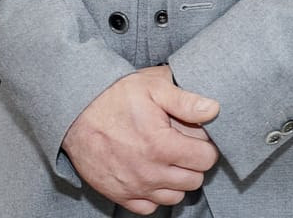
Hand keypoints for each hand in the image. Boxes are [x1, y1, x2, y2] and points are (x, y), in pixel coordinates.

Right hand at [62, 66, 219, 213]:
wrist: (78, 113)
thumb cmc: (118, 96)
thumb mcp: (155, 87)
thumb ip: (187, 101)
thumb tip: (214, 109)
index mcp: (162, 146)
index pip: (206, 160)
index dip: (208, 146)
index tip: (199, 137)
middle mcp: (149, 172)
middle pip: (194, 180)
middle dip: (195, 163)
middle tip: (185, 145)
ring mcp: (133, 187)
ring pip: (174, 197)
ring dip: (178, 180)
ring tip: (170, 158)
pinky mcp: (118, 195)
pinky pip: (149, 208)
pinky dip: (155, 194)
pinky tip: (153, 172)